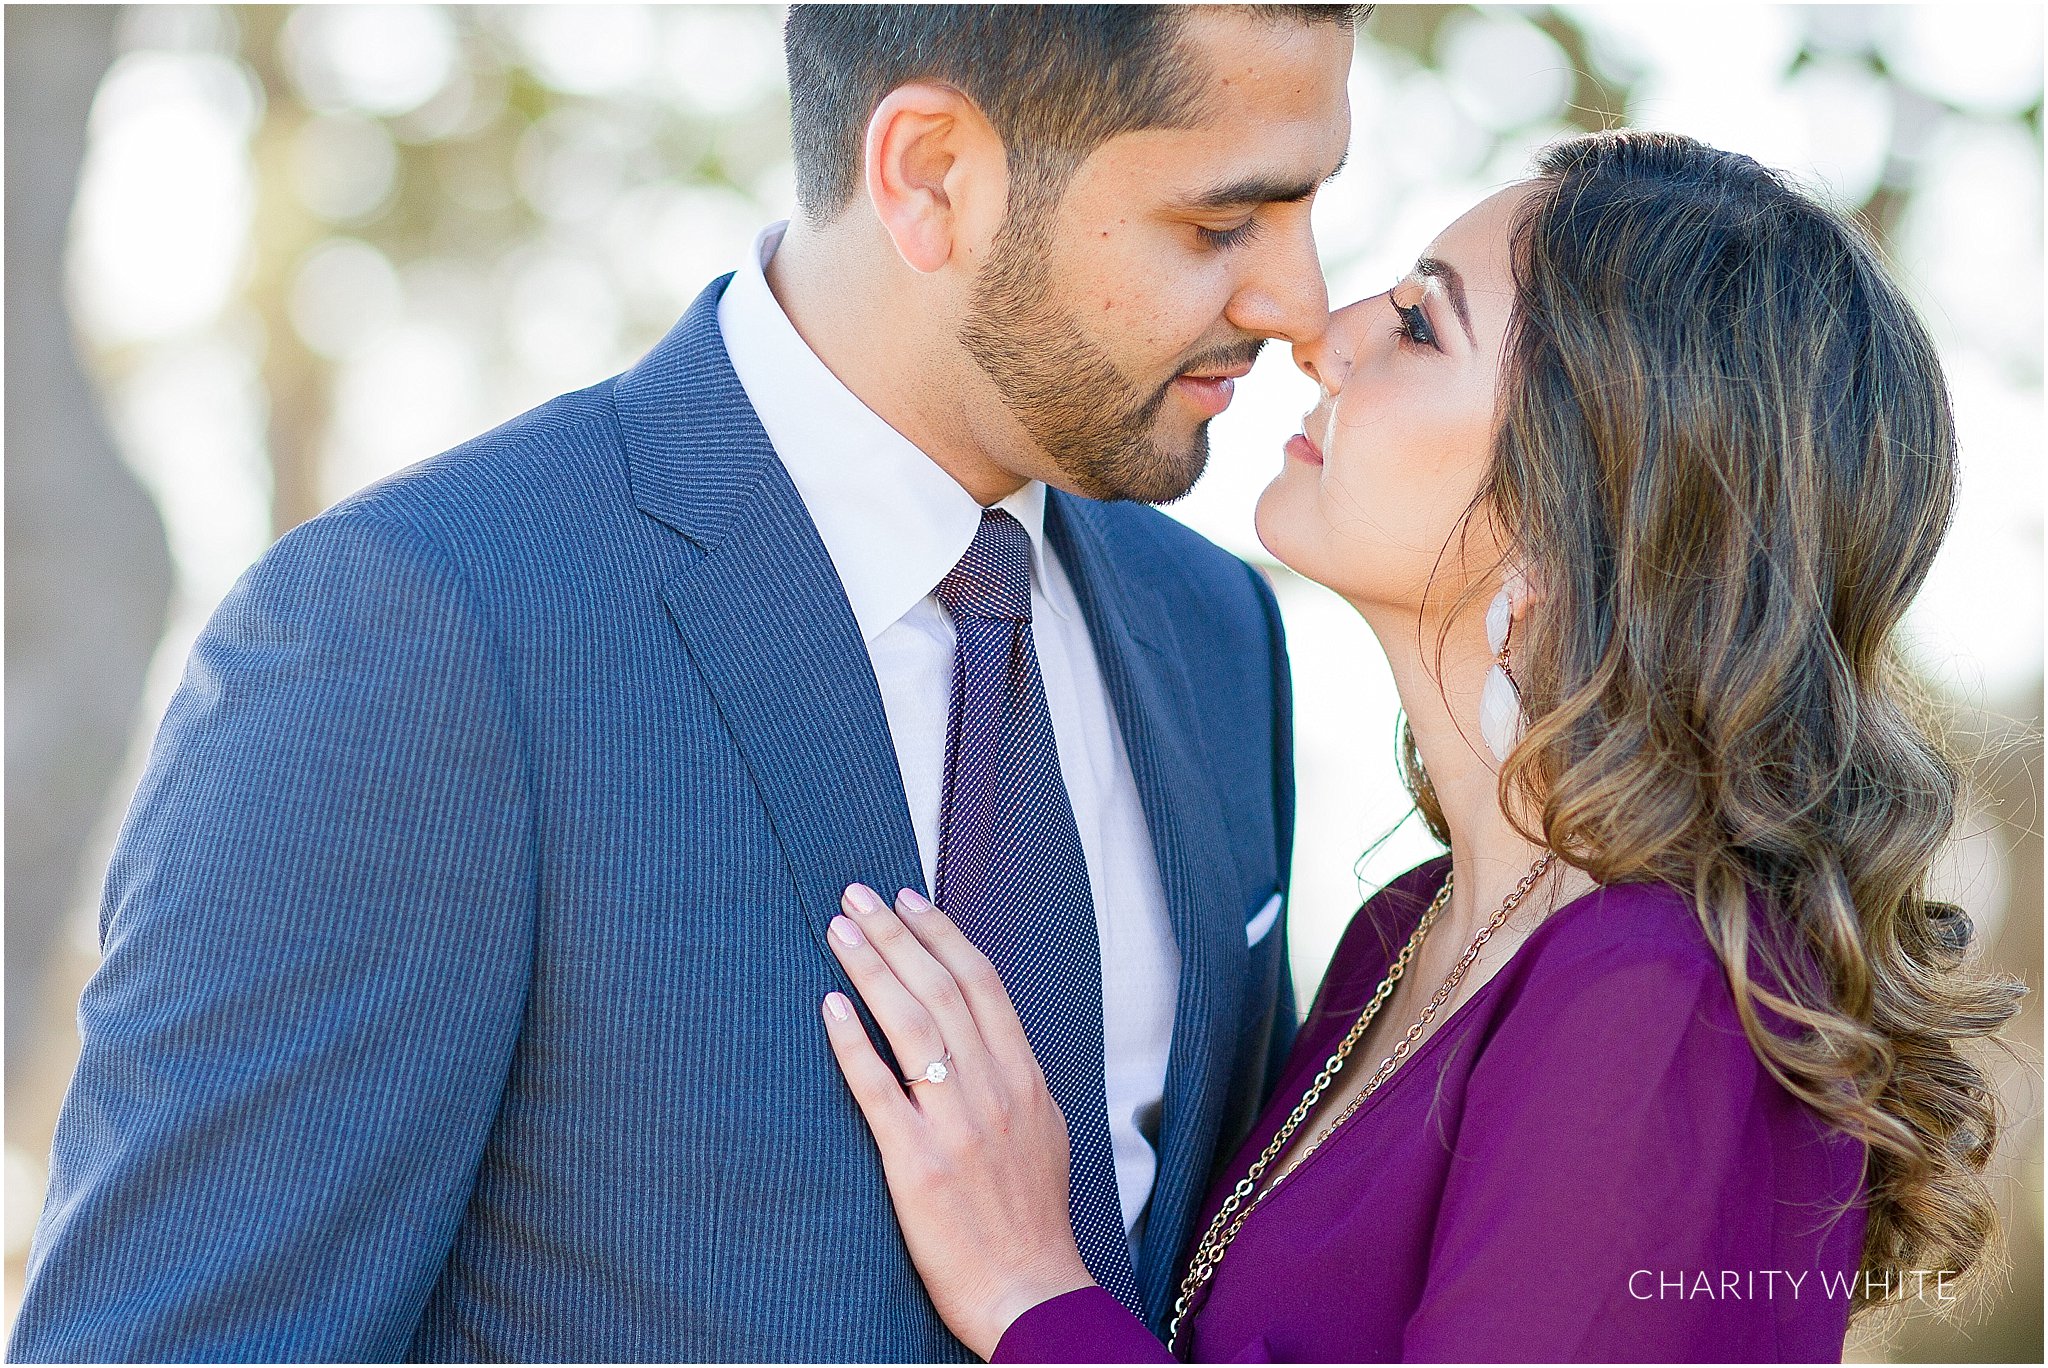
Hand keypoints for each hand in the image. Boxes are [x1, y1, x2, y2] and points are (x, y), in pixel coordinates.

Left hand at [820, 883, 1095, 1358]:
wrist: (1029, 1291)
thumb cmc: (1032, 1216)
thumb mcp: (1046, 1131)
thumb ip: (1016, 1077)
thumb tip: (987, 1032)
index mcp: (1026, 1078)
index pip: (982, 983)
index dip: (942, 933)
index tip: (907, 898)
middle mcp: (994, 1090)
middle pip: (942, 988)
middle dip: (896, 933)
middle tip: (857, 896)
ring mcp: (955, 1125)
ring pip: (912, 1024)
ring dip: (873, 968)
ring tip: (840, 931)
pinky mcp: (916, 1164)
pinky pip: (878, 1089)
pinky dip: (853, 1042)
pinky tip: (830, 1006)